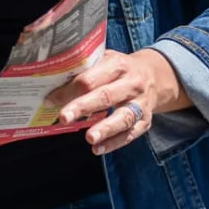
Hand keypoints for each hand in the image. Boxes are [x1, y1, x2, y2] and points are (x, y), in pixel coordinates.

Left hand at [44, 49, 189, 155]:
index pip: (92, 77)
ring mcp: (141, 103)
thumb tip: (54, 86)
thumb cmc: (121, 69)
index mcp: (118, 64)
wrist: (156, 76)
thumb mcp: (107, 60)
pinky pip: (131, 134)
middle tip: (65, 117)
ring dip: (106, 129)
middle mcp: (132, 83)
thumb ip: (86, 70)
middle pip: (106, 96)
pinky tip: (98, 149)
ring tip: (89, 138)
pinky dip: (114, 143)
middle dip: (84, 107)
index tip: (51, 99)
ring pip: (124, 117)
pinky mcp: (146, 120)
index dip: (71, 89)